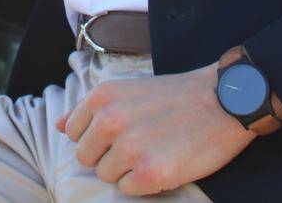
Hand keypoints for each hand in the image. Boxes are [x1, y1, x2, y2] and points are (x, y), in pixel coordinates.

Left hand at [56, 62, 260, 195]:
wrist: (223, 100)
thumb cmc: (175, 97)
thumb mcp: (126, 90)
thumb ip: (89, 110)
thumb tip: (57, 126)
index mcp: (101, 98)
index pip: (72, 134)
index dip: (96, 138)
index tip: (121, 132)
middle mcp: (109, 122)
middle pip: (86, 158)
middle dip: (108, 156)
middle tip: (140, 142)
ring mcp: (129, 148)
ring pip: (106, 176)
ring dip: (128, 170)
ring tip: (154, 149)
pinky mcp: (150, 173)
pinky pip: (129, 190)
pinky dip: (145, 182)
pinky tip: (164, 162)